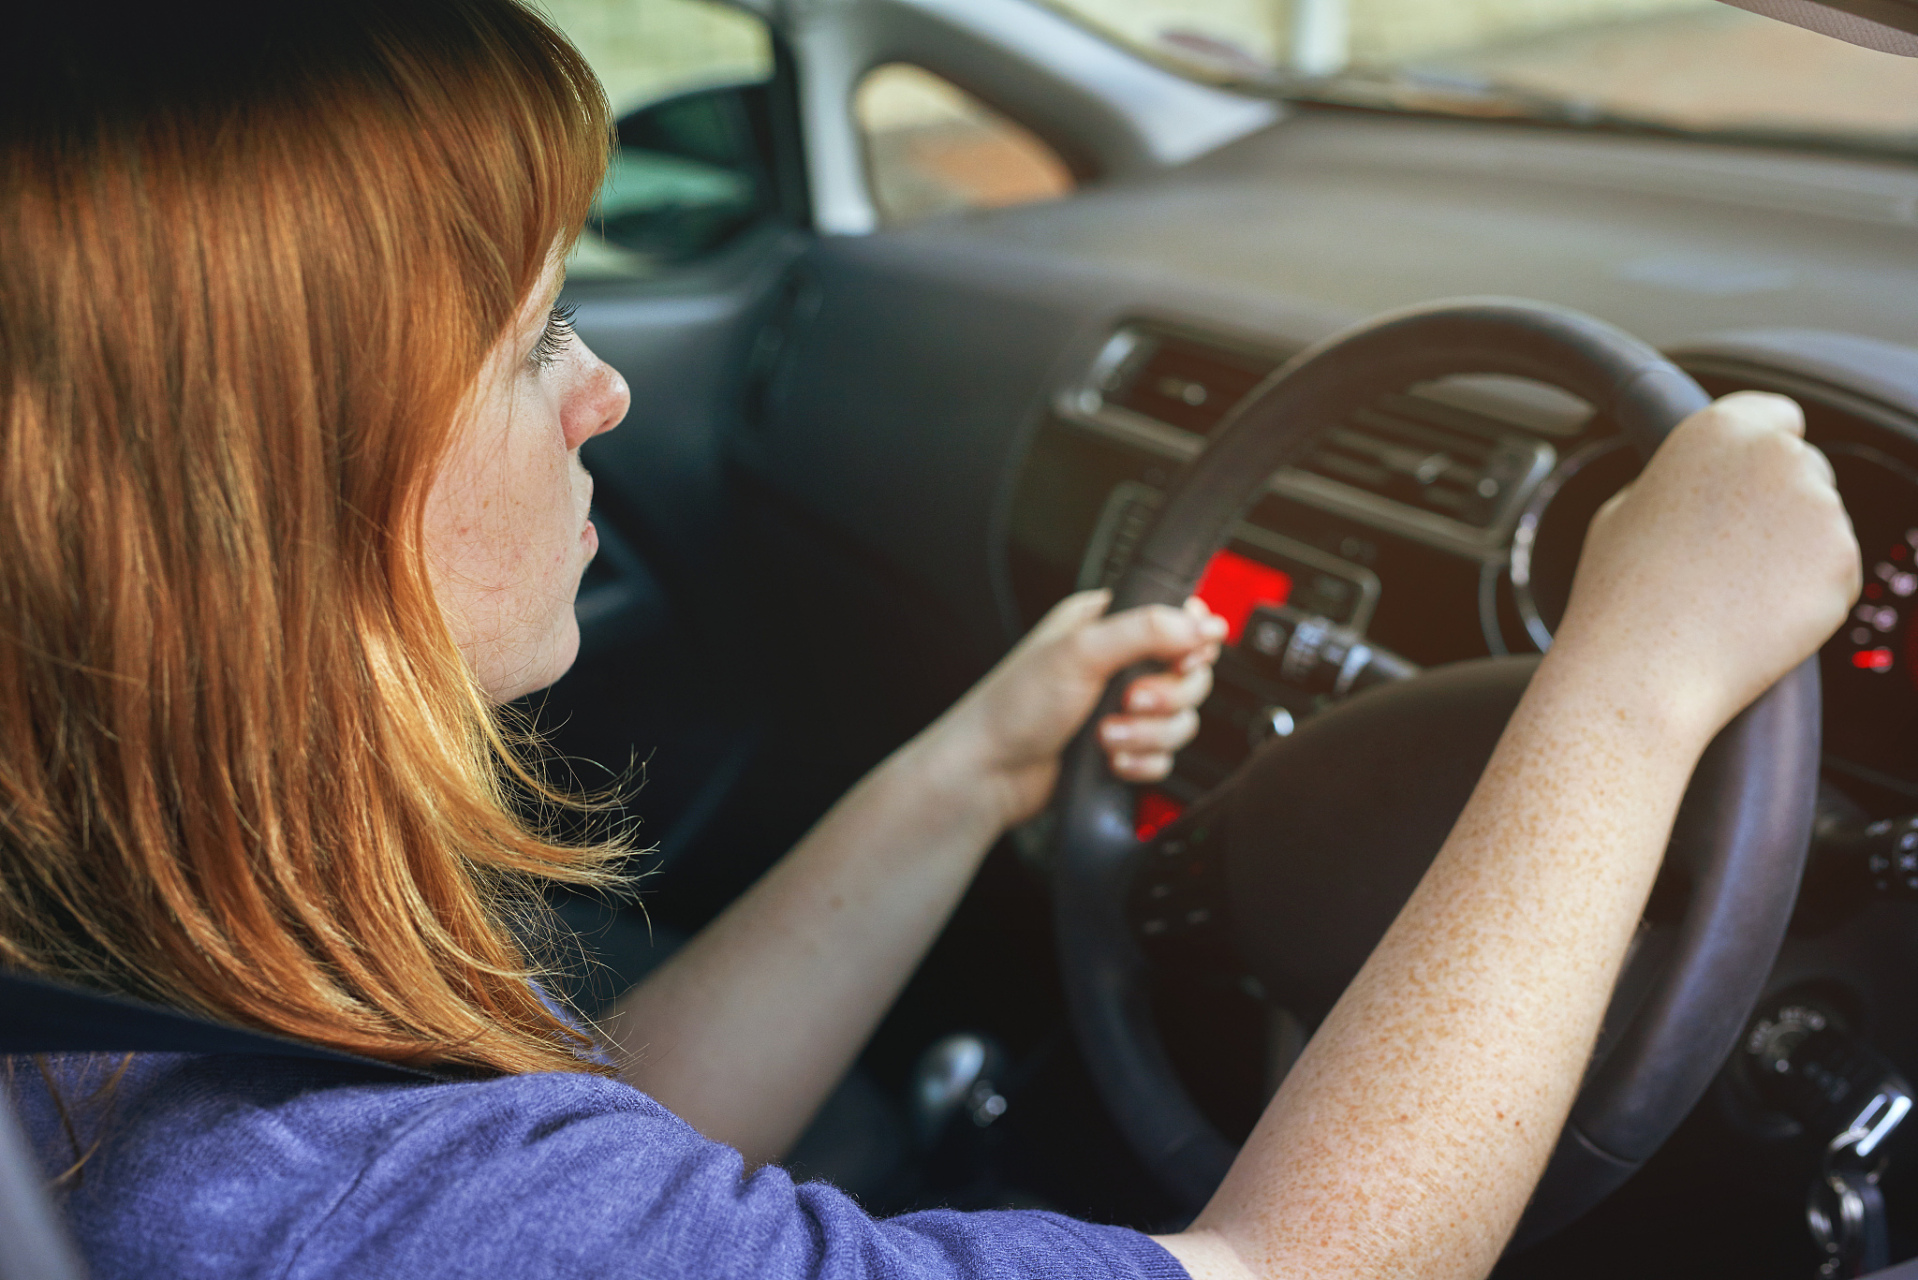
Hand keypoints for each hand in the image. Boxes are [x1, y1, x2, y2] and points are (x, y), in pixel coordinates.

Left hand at [935, 590, 1227, 832]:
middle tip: (1132, 701)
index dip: (1194, 638)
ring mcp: (1122, 708)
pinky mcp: (1124, 747)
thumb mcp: (1079, 652)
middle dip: (1166, 695)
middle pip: (1189, 673)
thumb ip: (1144, 630)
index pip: (1176, 618)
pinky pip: (1164, 756)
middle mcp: (1118, 662)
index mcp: (1105, 623)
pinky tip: (1111, 761)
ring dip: (1148, 733)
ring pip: (1180, 719)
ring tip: (1106, 736)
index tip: (1191, 656)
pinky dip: (1142, 761)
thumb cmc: (1015, 706)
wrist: (990, 773)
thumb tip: (1200, 625)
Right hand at [1551, 391, 1860, 743]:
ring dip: (1795, 551)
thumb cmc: (1621, 595)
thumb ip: (1675, 479)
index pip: (1775, 414)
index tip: (1749, 480)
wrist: (1643, 667)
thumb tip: (1699, 484)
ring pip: (1822, 523)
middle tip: (1731, 554)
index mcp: (1715, 430)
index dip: (1763, 449)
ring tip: (1734, 592)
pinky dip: (1809, 594)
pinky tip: (1756, 614)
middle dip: (1781, 505)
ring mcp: (1817, 507)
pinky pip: (1836, 572)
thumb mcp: (1623, 510)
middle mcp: (1774, 455)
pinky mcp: (1844, 561)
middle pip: (1805, 469)